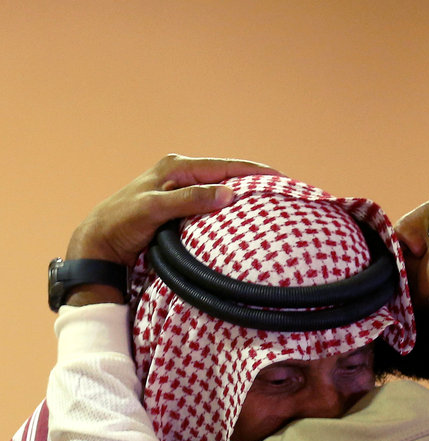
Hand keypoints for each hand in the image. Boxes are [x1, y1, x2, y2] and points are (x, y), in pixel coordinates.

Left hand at [66, 154, 280, 265]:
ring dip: (242, 195)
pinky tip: (241, 215)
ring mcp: (181, 190)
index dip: (253, 171)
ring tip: (268, 202)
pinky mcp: (180, 207)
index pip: (224, 166)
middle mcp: (180, 174)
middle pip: (226, 175)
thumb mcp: (156, 208)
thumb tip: (228, 193)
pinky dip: (228, 207)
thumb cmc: (122, 222)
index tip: (280, 177)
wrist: (101, 241)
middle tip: (282, 191)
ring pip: (220, 189)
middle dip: (253, 181)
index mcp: (176, 167)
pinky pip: (211, 203)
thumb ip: (191, 199)